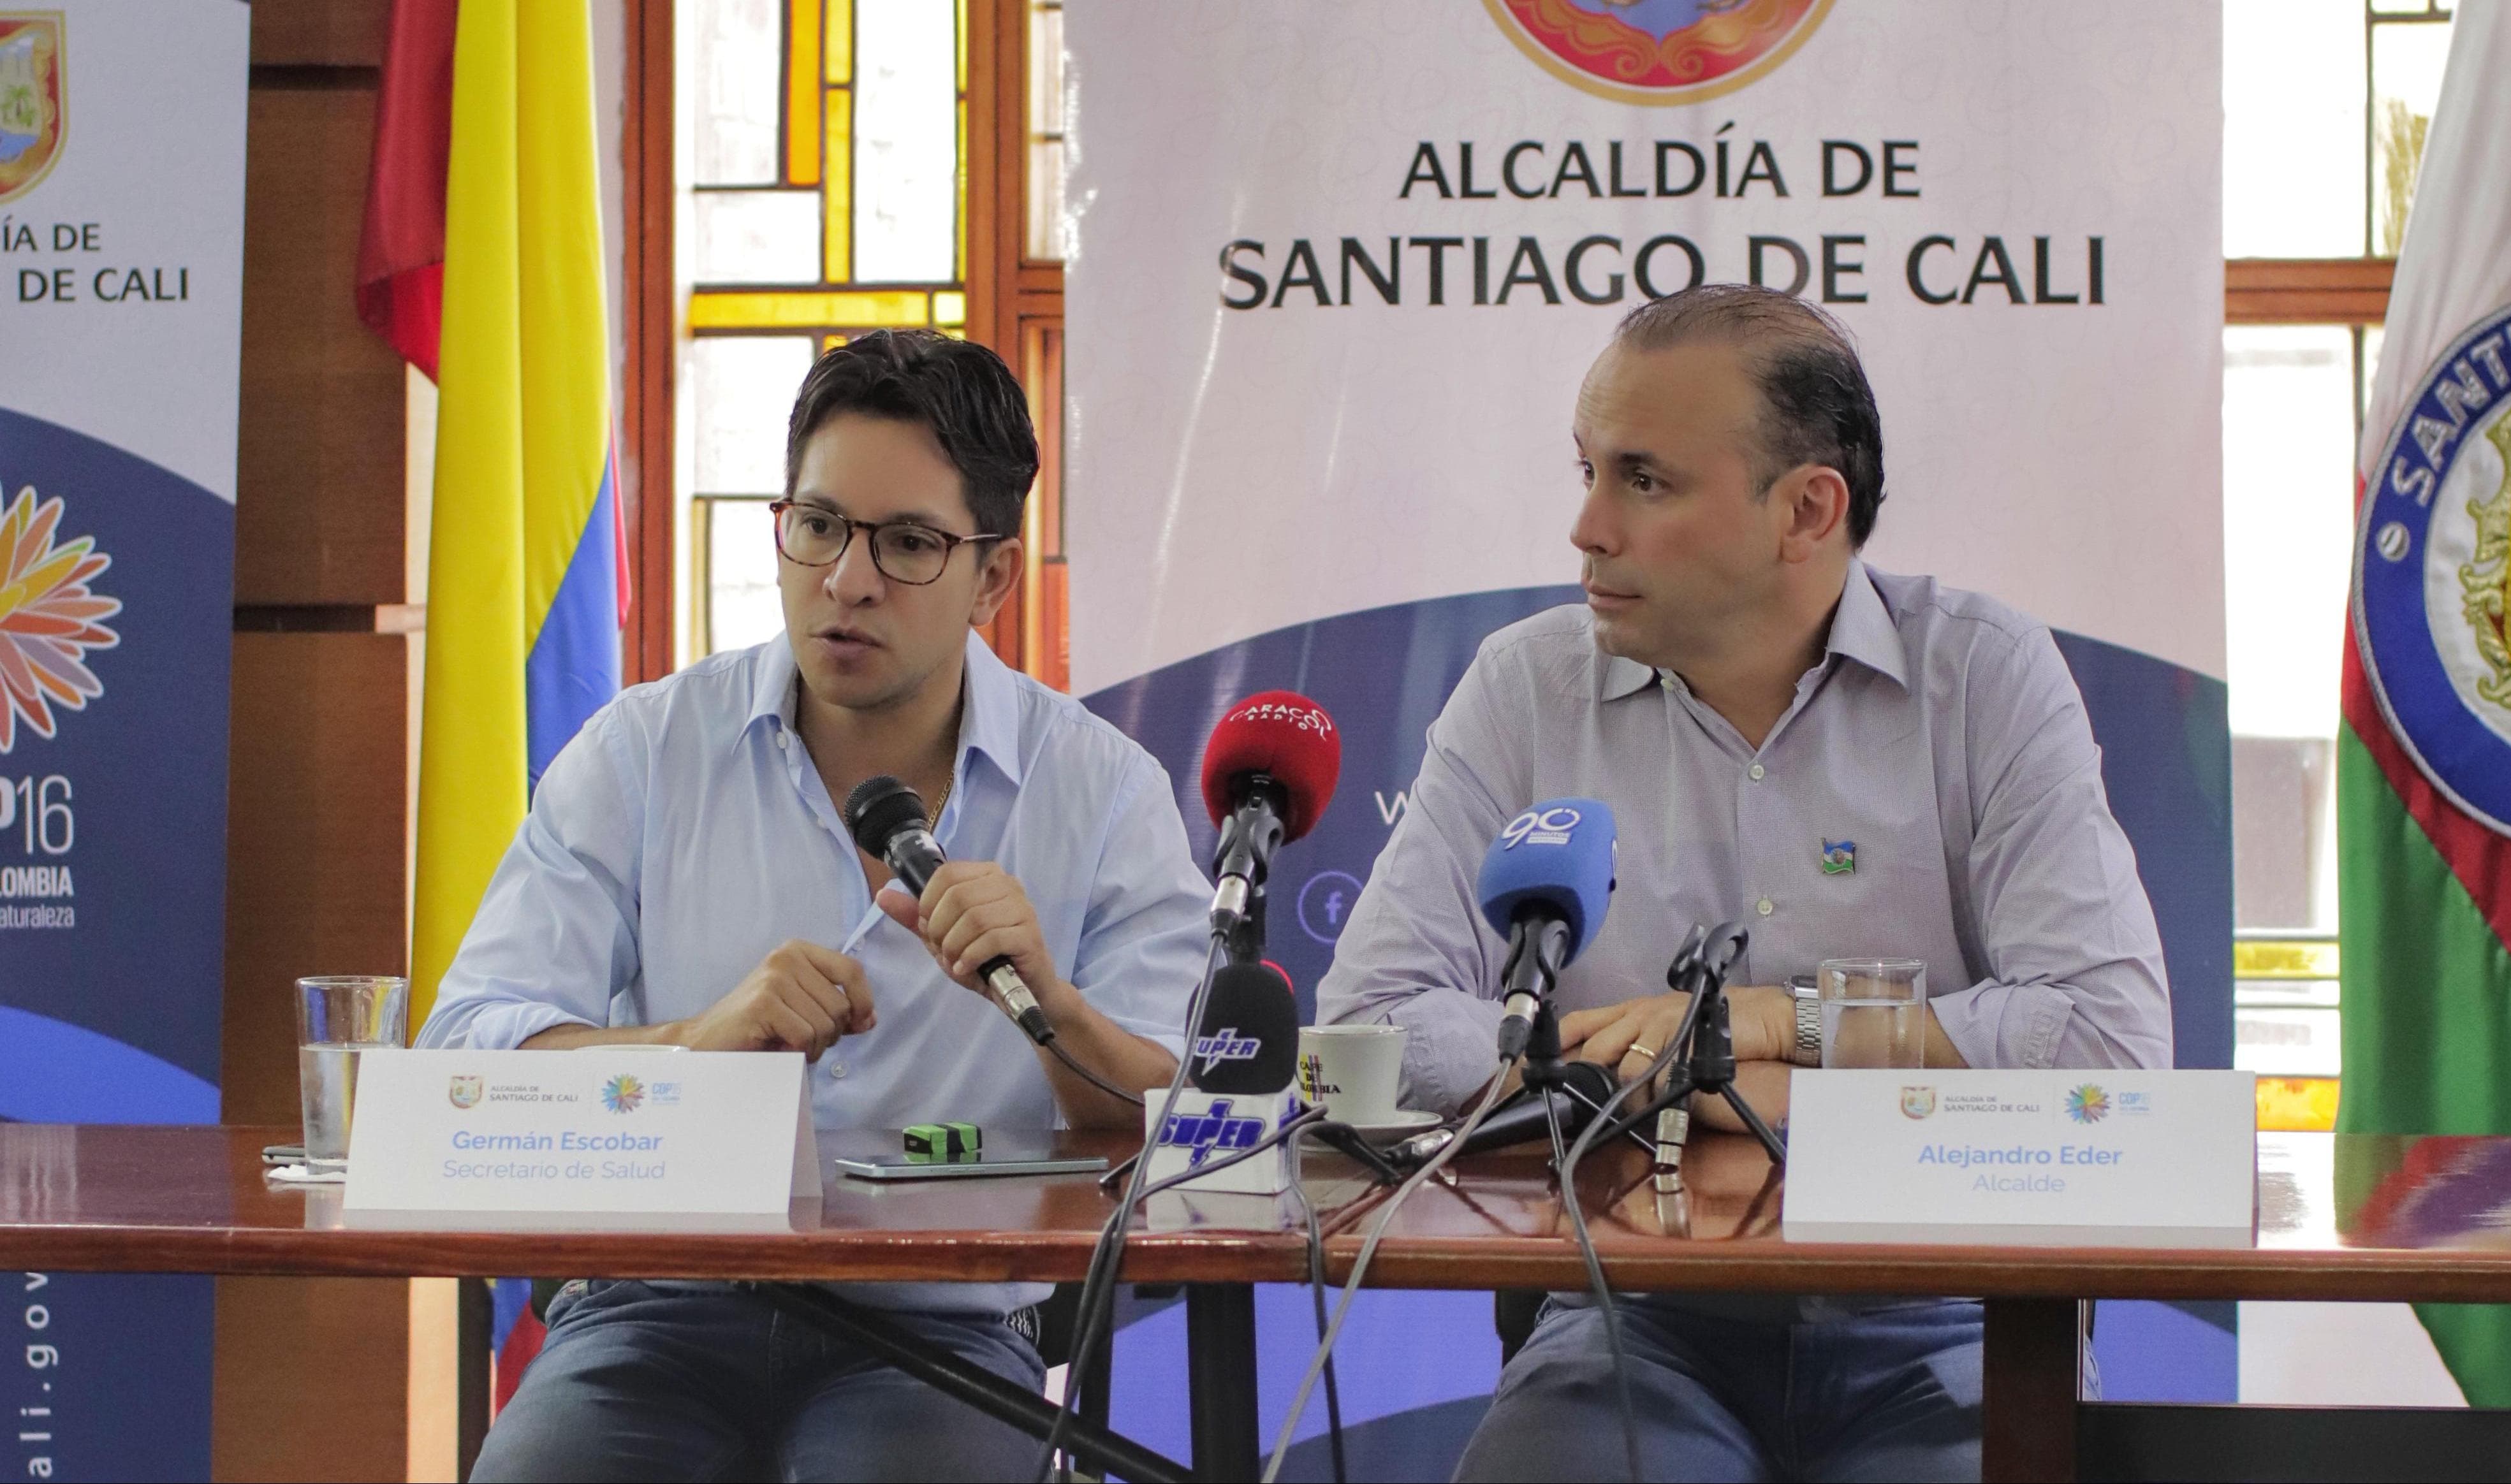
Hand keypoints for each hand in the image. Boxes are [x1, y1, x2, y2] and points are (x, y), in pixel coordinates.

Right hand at [674, 940, 874, 1059]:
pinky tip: (780, 1048)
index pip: (851, 969)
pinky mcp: (762, 1004)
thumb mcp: (803, 1009)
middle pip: (841, 1004)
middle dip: (832, 1033)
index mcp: (798, 951)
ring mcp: (773, 979)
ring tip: (790, 1043)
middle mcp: (786, 957)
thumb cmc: (758, 1027)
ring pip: (826, 1024)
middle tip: (805, 1039)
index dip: (863, 1000)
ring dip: (815, 1046)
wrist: (707, 1041)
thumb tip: (870, 1019)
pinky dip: (800, 1051)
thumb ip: (838, 1010)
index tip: (859, 1023)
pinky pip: (805, 1036)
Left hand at [876, 862, 1065, 1010]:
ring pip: (974, 918)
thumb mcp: (943, 937)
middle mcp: (1008, 885)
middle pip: (958, 895)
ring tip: (956, 961)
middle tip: (943, 950)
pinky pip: (991, 939)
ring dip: (955, 946)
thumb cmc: (984, 959)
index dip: (928, 903)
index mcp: (987, 876)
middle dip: (940, 929)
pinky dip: (971, 957)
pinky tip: (967, 968)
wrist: (1023, 990)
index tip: (930, 928)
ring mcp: (1022, 909)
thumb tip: (883, 895)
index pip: (946, 874)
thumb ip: (915, 917)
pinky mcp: (1030, 935)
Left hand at [1558, 984, 1797, 1085]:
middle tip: (1591, 1107)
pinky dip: (1650, 1093)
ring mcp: (1659, 1021)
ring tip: (1634, 1113)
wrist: (1765, 1017)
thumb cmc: (1720, 1025)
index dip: (1557, 1042)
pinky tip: (1657, 1104)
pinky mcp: (1679, 1036)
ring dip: (1624, 1095)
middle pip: (1595, 1047)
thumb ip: (1645, 1048)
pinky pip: (1651, 1071)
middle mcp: (1640, 1011)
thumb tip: (1619, 1078)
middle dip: (1589, 1080)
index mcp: (1634, 1009)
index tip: (1538, 1067)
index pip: (1581, 1021)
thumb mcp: (1673, 1031)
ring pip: (1621, 1064)